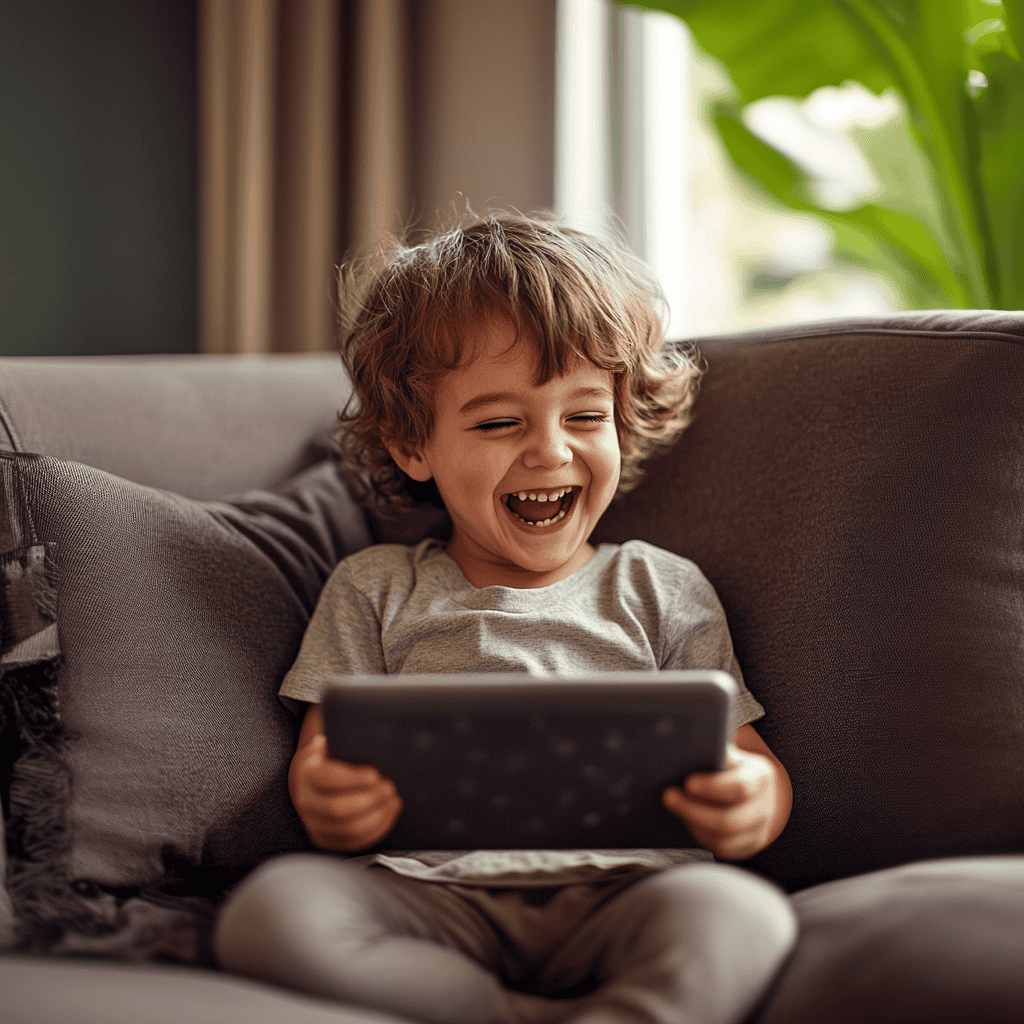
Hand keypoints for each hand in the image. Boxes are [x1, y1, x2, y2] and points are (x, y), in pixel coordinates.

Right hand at [289, 734, 402, 850]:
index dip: (353, 779)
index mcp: (306, 774)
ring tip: (394, 800)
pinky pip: (353, 843)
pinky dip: (376, 830)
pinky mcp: (326, 840)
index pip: (327, 779)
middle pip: (337, 809)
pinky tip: (389, 814)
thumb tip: (365, 722)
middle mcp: (305, 802)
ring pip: (348, 830)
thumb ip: (341, 735)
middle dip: (369, 799)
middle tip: (391, 787)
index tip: (375, 773)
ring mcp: (314, 825)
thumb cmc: (330, 756)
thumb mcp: (331, 742)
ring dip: (377, 816)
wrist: (308, 780)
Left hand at [662, 743, 782, 860]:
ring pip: (723, 839)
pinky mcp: (750, 845)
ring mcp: (759, 830)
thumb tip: (682, 745)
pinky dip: (701, 837)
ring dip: (693, 824)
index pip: (741, 787)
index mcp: (760, 776)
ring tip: (674, 807)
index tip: (687, 782)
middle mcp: (765, 806)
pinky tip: (687, 821)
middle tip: (668, 796)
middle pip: (728, 821)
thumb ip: (711, 748)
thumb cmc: (730, 763)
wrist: (753, 785)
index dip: (712, 788)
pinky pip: (723, 850)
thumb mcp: (727, 751)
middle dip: (693, 810)